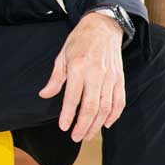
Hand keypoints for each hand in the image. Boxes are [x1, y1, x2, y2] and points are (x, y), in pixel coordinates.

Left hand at [38, 11, 126, 142]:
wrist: (103, 27)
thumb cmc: (79, 41)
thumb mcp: (61, 56)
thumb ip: (55, 78)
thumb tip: (44, 95)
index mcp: (78, 67)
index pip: (72, 98)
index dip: (68, 115)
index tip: (63, 127)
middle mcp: (96, 74)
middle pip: (91, 107)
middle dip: (83, 126)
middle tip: (76, 137)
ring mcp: (110, 77)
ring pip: (105, 108)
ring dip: (97, 125)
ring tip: (87, 135)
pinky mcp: (120, 79)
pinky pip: (119, 102)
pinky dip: (114, 115)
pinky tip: (106, 124)